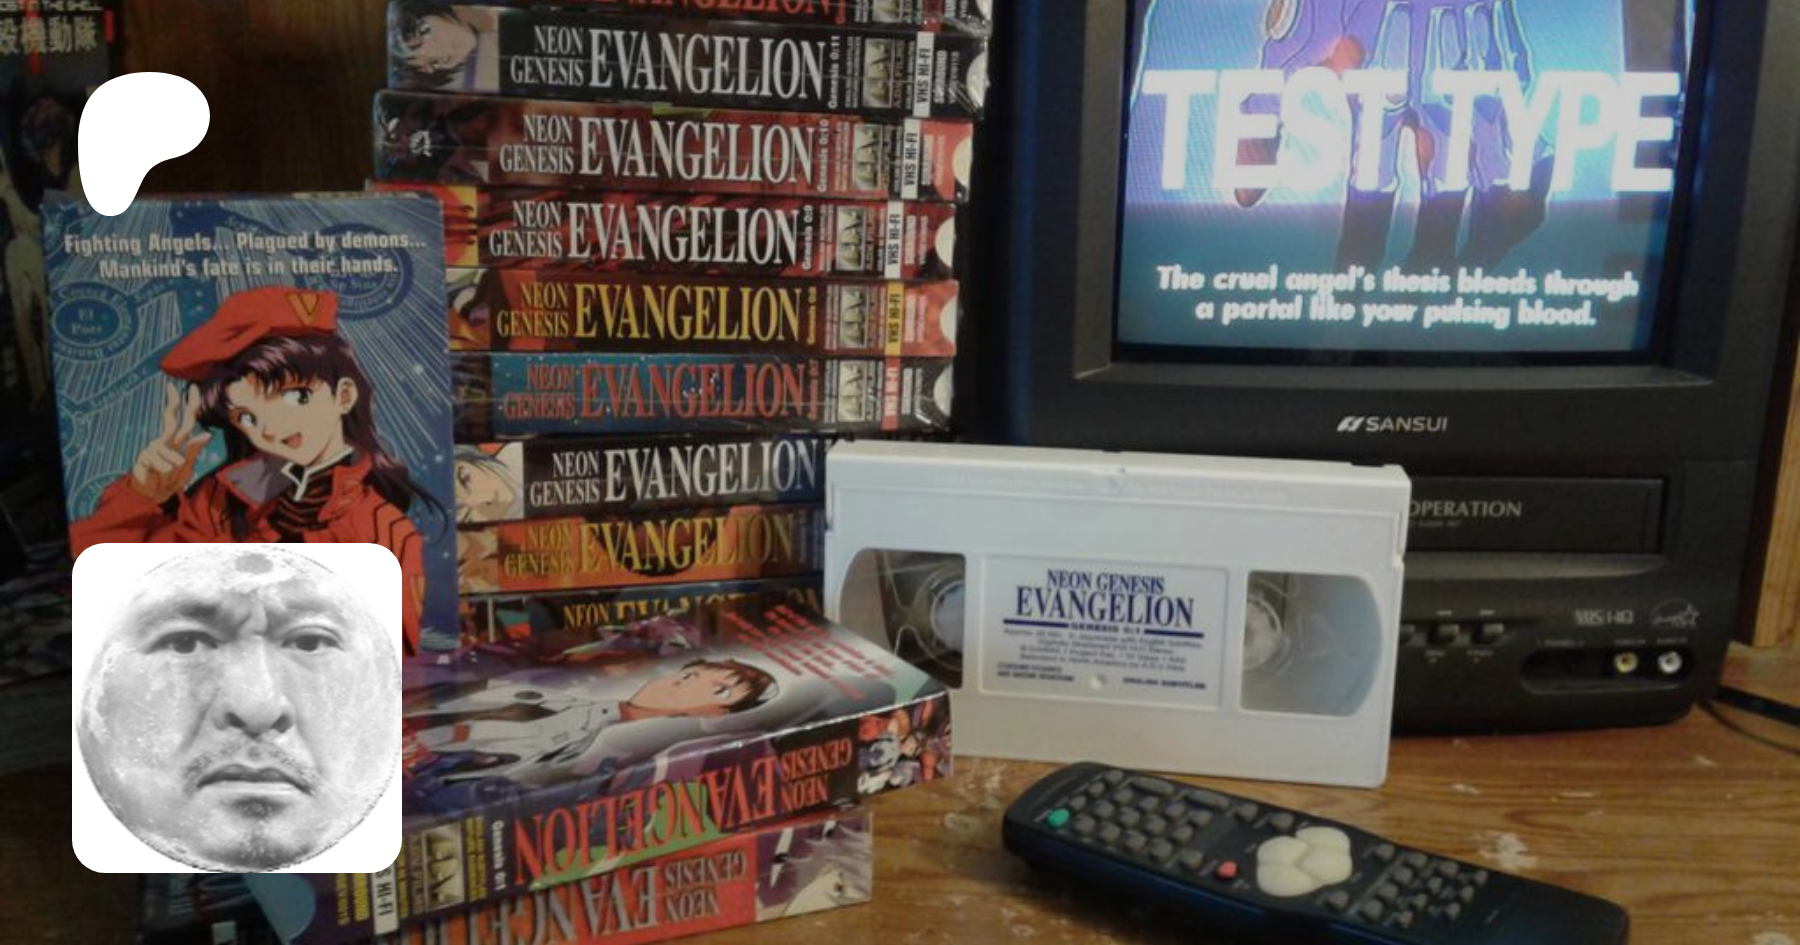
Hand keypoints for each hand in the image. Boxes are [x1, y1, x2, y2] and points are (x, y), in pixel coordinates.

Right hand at [128, 382, 211, 504]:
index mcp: (178, 441)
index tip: (191, 388)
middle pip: (170, 418)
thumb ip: (195, 449)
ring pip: (170, 451)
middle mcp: (166, 440)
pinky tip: (158, 474)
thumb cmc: (171, 478)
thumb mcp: (187, 466)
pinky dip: (163, 470)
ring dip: (172, 467)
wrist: (153, 494)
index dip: (190, 405)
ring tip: (168, 475)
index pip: (186, 420)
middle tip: (172, 386)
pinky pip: (160, 462)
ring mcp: (154, 447)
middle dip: (172, 402)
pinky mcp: (144, 456)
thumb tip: (208, 433)